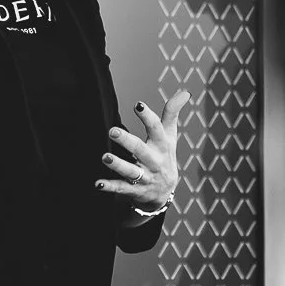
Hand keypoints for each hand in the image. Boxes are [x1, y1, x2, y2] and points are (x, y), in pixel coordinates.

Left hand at [98, 90, 190, 210]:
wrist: (165, 193)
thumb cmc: (164, 156)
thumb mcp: (170, 136)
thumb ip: (172, 113)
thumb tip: (186, 92)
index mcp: (162, 145)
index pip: (156, 129)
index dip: (148, 117)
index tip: (138, 105)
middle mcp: (154, 161)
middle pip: (140, 150)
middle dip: (127, 141)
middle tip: (112, 131)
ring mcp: (145, 177)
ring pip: (131, 171)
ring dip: (118, 164)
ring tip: (105, 157)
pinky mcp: (135, 191)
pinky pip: (122, 188)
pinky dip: (110, 187)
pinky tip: (98, 183)